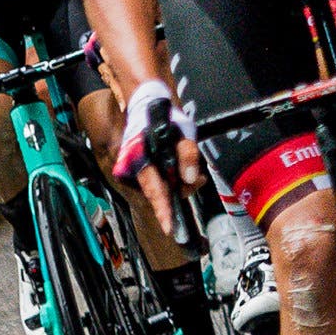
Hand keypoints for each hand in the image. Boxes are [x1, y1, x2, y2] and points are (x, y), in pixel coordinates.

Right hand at [116, 78, 202, 235]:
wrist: (149, 106)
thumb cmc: (165, 118)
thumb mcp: (182, 131)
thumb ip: (187, 154)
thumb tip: (191, 178)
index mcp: (142, 159)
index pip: (154, 190)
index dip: (163, 210)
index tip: (169, 228)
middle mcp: (136, 169)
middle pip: (160, 193)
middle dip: (180, 192)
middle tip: (199, 181)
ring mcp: (139, 171)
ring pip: (162, 189)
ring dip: (180, 186)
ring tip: (196, 176)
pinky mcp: (145, 172)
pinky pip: (161, 183)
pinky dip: (175, 181)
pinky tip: (187, 174)